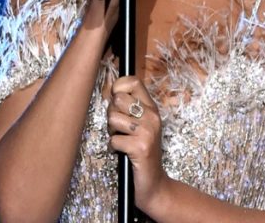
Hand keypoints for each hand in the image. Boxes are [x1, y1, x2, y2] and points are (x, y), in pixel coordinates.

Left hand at [107, 76, 169, 213]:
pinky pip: (114, 139)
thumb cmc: (141, 154)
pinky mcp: (141, 147)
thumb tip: (110, 89)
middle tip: (119, 128)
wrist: (154, 184)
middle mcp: (152, 116)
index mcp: (152, 108)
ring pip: (113, 118)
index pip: (133, 81)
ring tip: (122, 140)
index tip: (116, 102)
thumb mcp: (140, 126)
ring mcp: (148, 131)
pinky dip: (114, 148)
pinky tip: (123, 153)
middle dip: (111, 114)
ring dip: (112, 132)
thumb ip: (129, 108)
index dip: (118, 87)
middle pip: (118, 99)